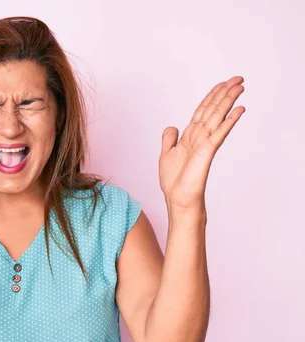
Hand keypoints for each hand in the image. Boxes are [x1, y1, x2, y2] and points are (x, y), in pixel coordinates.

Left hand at [159, 76, 245, 210]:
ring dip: (228, 101)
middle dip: (224, 93)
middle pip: (213, 110)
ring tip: (240, 87)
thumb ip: (169, 139)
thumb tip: (172, 126)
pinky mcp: (207, 152)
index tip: (222, 84)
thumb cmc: (174, 181)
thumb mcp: (166, 154)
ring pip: (217, 117)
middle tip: (238, 79)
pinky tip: (239, 110)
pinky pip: (219, 133)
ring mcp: (205, 143)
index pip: (202, 111)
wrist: (178, 198)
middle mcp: (199, 137)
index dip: (212, 96)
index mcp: (190, 136)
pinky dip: (229, 121)